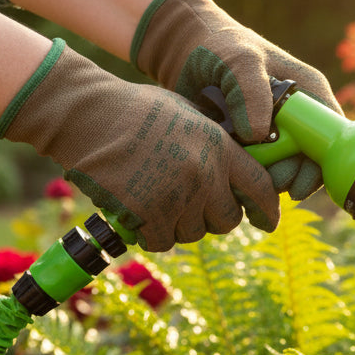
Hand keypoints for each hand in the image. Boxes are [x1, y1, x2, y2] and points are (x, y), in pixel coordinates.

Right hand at [0, 39, 278, 250]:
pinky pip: (163, 242)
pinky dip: (152, 233)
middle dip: (213, 217)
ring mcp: (176, 196)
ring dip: (179, 224)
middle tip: (191, 204)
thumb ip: (216, 145)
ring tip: (156, 196)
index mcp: (219, 146)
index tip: (267, 222)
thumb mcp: (188, 116)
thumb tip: (238, 177)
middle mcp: (204, 174)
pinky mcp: (148, 216)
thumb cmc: (135, 111)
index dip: (267, 210)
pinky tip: (139, 210)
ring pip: (194, 234)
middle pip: (227, 220)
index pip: (260, 188)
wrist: (86, 116)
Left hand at [133, 0, 342, 200]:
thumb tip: (259, 136)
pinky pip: (260, 172)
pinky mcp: (254, 146)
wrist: (186, 52)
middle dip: (289, 177)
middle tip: (265, 183)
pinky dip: (250, 179)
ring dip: (268, 181)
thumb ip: (251, 92)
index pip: (332, 137)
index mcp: (310, 92)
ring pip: (285, 171)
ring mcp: (277, 133)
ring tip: (245, 179)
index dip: (319, 164)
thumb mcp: (238, 60)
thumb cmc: (218, 47)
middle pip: (309, 161)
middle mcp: (300, 116)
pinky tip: (234, 178)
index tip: (293, 182)